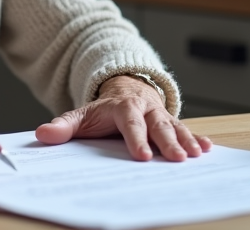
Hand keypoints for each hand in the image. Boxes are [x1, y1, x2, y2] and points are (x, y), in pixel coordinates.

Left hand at [34, 75, 212, 161]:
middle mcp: (145, 108)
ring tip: (195, 155)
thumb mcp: (80, 115)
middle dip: (168, 142)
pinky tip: (207, 148)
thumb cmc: (102, 111)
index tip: (142, 156)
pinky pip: (185, 128)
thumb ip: (63, 126)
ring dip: (186, 140)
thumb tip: (42, 135)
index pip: (130, 123)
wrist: (124, 90)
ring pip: (175, 126)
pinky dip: (197, 138)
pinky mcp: (171, 121)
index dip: (136, 139)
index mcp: (123, 107)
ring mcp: (160, 114)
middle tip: (177, 159)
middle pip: (158, 125)